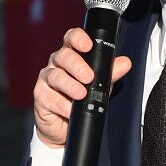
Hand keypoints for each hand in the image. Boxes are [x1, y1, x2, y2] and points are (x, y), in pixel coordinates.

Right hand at [33, 27, 131, 148]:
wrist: (65, 127)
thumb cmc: (82, 100)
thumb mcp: (100, 85)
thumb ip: (111, 73)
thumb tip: (125, 63)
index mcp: (71, 55)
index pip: (71, 38)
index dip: (78, 38)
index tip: (88, 45)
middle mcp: (57, 63)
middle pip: (63, 56)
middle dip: (77, 65)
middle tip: (88, 77)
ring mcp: (47, 78)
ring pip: (55, 76)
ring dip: (69, 85)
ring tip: (81, 94)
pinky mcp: (40, 95)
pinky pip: (49, 97)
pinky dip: (61, 104)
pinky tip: (69, 109)